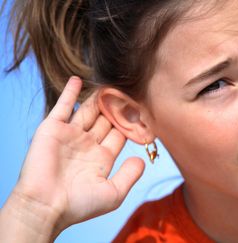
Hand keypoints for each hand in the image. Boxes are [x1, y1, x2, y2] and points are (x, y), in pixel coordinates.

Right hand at [6, 77, 144, 237]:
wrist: (45, 206)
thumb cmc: (80, 204)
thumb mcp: (113, 193)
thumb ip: (130, 175)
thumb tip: (142, 160)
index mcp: (102, 158)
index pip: (120, 133)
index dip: (131, 123)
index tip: (143, 109)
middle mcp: (88, 144)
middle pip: (107, 119)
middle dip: (118, 107)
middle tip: (130, 91)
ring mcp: (71, 135)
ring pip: (88, 111)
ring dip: (99, 98)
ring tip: (111, 83)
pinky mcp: (53, 129)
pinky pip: (63, 106)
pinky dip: (70, 92)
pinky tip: (79, 79)